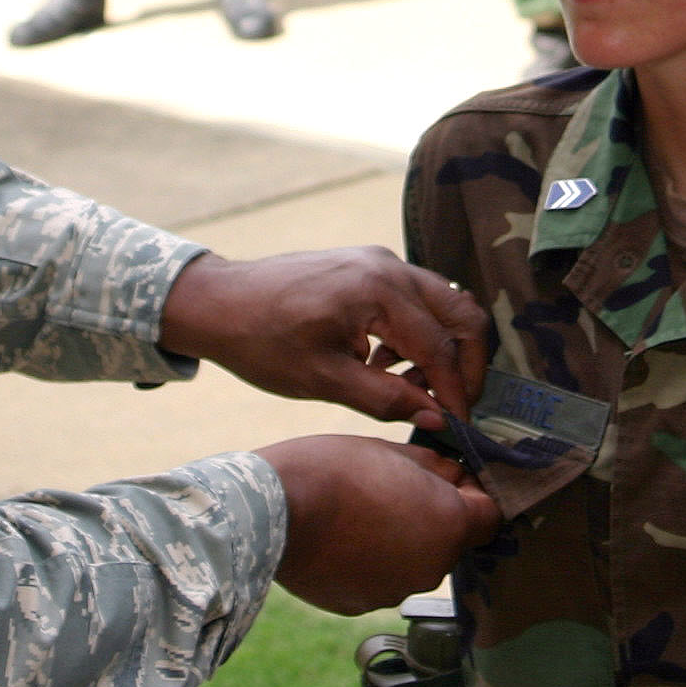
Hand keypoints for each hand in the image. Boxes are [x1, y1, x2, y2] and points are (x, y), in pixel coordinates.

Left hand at [159, 249, 489, 428]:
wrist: (218, 303)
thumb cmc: (261, 342)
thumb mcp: (322, 381)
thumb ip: (385, 399)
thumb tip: (436, 418)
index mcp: (378, 290)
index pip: (439, 346)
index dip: (454, 391)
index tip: (459, 426)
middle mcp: (388, 266)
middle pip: (460, 312)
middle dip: (467, 363)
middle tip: (455, 404)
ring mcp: (380, 260)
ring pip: (442, 303)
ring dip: (440, 348)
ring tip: (409, 389)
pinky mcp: (369, 265)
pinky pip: (415, 298)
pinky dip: (416, 333)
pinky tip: (383, 365)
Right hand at [256, 437, 500, 615]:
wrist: (274, 511)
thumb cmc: (335, 471)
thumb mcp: (393, 453)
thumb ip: (434, 469)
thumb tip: (452, 474)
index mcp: (449, 526)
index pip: (489, 515)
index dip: (474, 492)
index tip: (451, 477)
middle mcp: (431, 569)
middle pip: (448, 540)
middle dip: (433, 515)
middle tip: (396, 487)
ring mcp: (395, 592)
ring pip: (412, 562)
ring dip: (400, 540)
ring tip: (360, 513)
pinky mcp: (359, 606)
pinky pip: (377, 580)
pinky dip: (368, 563)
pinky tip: (341, 539)